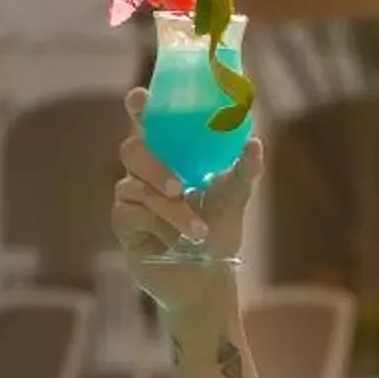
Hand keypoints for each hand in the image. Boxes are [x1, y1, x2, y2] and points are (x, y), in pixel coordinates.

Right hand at [111, 87, 263, 320]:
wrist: (207, 280)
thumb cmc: (218, 234)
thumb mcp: (233, 201)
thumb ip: (242, 173)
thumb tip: (255, 143)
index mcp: (170, 156)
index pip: (149, 123)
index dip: (140, 107)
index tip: (140, 97)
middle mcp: (145, 172)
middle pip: (132, 149)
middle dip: (154, 163)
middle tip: (180, 184)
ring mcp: (130, 197)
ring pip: (136, 187)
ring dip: (171, 210)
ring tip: (198, 232)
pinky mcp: (123, 224)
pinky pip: (131, 214)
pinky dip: (159, 226)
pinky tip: (175, 242)